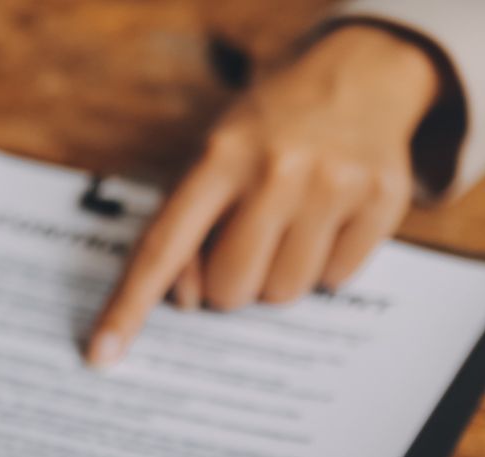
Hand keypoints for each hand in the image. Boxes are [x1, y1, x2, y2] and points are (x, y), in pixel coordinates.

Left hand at [85, 25, 443, 367]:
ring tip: (287, 225)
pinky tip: (326, 221)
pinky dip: (325, 266)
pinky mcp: (383, 200)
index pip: (161, 248)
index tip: (101, 355)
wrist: (357, 73)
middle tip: (244, 241)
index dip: (129, 307)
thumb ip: (185, 229)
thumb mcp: (210, 160)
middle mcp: (275, 169)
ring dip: (276, 276)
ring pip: (282, 293)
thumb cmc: (263, 133)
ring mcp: (333, 184)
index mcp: (217, 156)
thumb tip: (187, 301)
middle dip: (228, 283)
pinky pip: (336, 280)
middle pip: (229, 288)